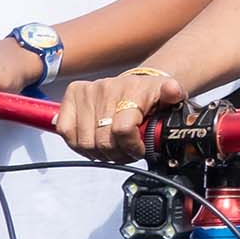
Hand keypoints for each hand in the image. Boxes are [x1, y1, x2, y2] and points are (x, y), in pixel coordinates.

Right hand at [58, 69, 187, 160]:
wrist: (138, 84)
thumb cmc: (153, 96)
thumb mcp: (171, 96)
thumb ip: (173, 94)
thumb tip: (172, 90)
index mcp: (131, 89)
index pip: (122, 130)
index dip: (131, 147)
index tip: (140, 149)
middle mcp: (105, 88)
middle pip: (103, 141)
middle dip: (117, 154)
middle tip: (127, 152)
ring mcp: (86, 92)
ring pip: (84, 142)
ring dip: (100, 153)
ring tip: (114, 149)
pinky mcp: (70, 97)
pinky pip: (66, 132)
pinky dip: (80, 145)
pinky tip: (95, 144)